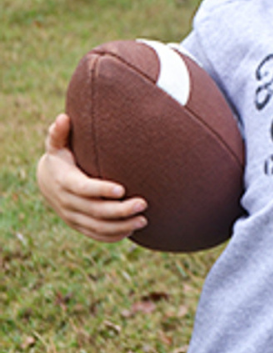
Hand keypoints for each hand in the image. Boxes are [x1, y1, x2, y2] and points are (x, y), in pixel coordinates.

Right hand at [37, 113, 147, 241]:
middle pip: (95, 211)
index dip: (101, 190)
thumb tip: (63, 117)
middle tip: (143, 204)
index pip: (83, 189)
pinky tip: (132, 230)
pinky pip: (96, 235)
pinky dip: (114, 235)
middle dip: (120, 210)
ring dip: (121, 226)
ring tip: (144, 220)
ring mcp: (73, 217)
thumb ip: (60, 133)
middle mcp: (67, 202)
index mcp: (64, 181)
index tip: (122, 189)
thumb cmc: (60, 157)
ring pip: (98, 227)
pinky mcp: (79, 226)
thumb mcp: (56, 144)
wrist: (48, 181)